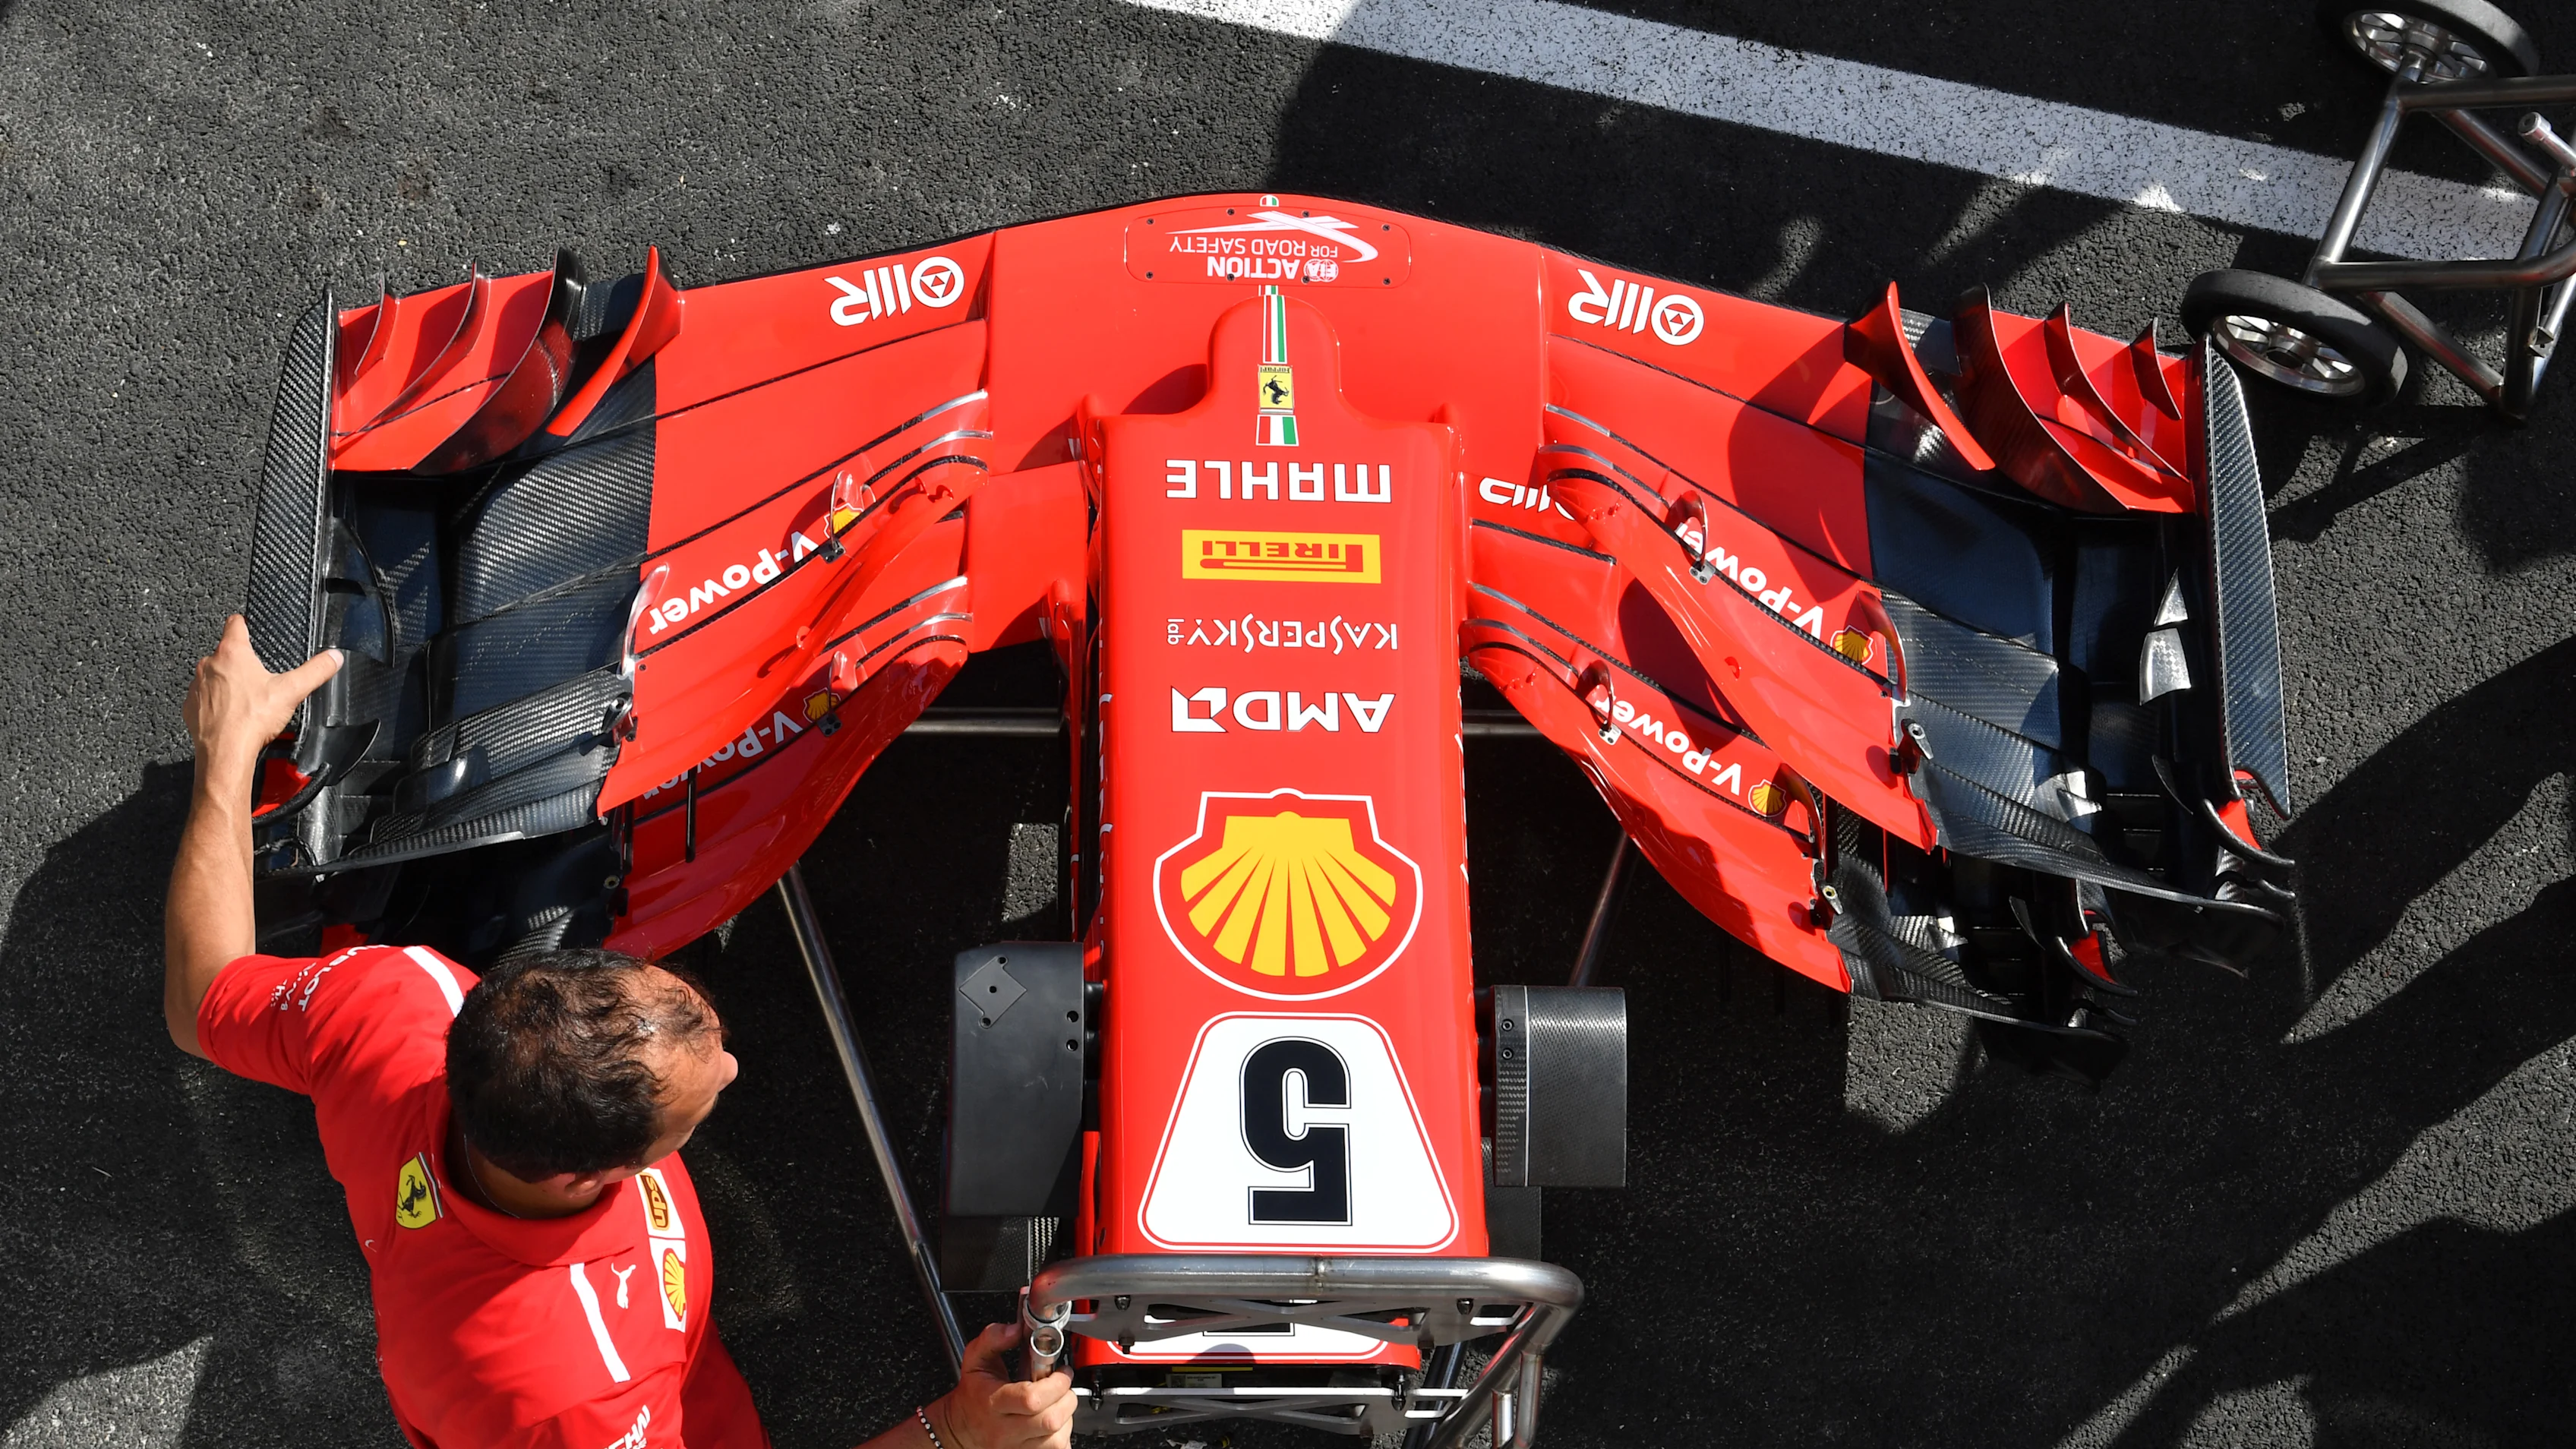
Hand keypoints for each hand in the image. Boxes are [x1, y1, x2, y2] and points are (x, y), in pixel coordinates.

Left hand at [183, 615, 339, 785]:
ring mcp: (197, 685)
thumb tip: (333, 658)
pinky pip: (204, 697)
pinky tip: (233, 715)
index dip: (245, 622)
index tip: (249, 625)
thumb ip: (315, 671)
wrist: (226, 753)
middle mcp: (209, 665)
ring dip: (227, 682)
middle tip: (259, 678)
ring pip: (214, 675)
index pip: (235, 623)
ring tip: (247, 701)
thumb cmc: (250, 721)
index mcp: (232, 653)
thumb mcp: (292, 691)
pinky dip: (216, 703)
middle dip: (241, 661)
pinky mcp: (191, 706)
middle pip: (226, 652)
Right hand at [925, 1323, 1074, 1448]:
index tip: (1060, 1372)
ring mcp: (1015, 1447)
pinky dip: (1062, 1436)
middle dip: (1066, 1398)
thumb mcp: (975, 1359)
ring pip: (1057, 1439)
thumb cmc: (973, 1394)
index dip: (1055, 1384)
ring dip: (1066, 1418)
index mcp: (993, 1403)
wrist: (961, 1429)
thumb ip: (993, 1338)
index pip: (1031, 1399)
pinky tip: (1053, 1422)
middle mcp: (1004, 1430)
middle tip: (1062, 1386)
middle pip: (1050, 1420)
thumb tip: (1016, 1330)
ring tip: (1057, 1403)